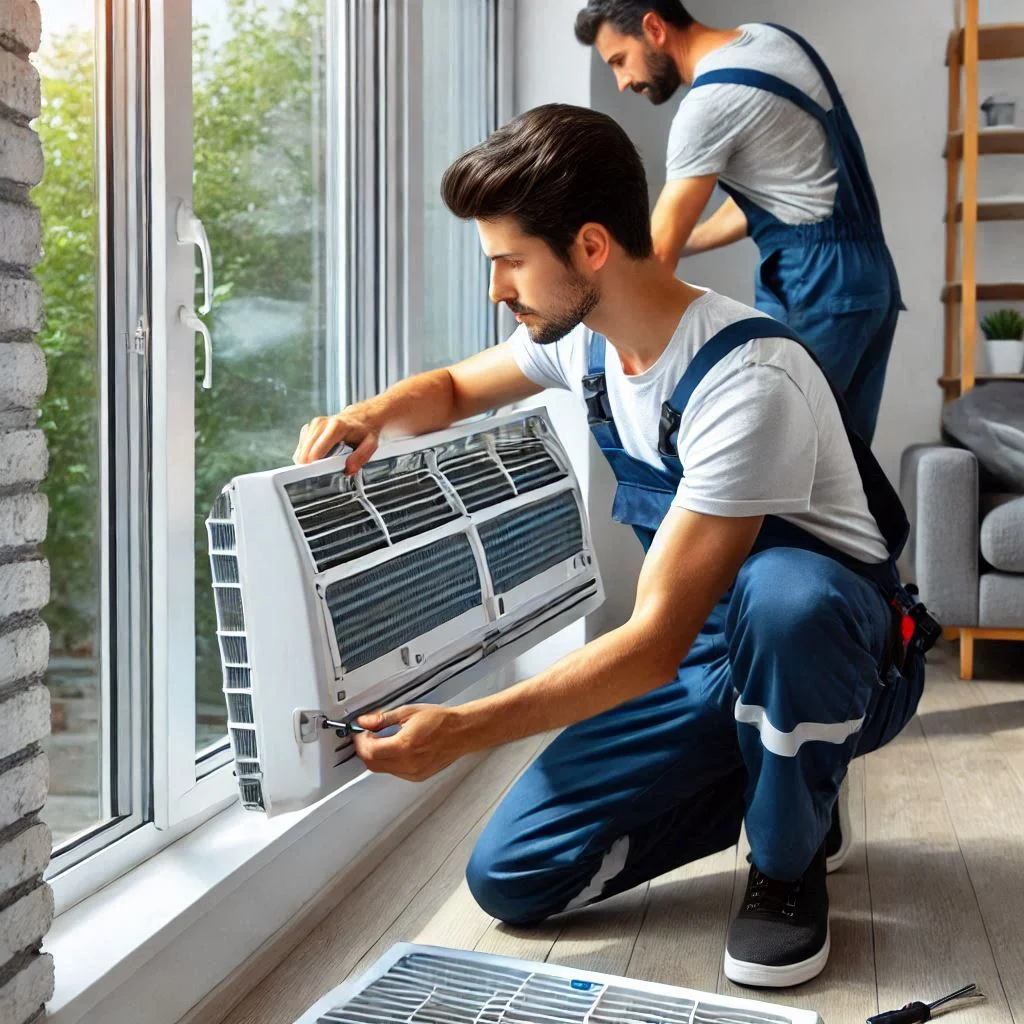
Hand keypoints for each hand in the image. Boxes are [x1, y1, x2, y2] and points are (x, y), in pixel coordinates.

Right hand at [293, 410, 378, 472]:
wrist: (360, 418)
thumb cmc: (364, 431)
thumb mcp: (370, 444)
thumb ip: (360, 457)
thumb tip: (348, 469)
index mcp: (336, 427)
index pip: (316, 451)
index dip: (314, 466)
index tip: (315, 475)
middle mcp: (321, 423)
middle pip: (305, 452)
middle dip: (310, 466)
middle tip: (320, 474)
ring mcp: (313, 424)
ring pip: (301, 450)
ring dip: (308, 461)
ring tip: (322, 464)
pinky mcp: (309, 427)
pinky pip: (301, 447)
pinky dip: (306, 455)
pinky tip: (318, 456)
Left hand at [352, 705, 467, 781]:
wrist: (461, 732)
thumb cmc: (441, 721)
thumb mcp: (408, 712)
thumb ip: (383, 719)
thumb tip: (365, 721)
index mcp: (404, 746)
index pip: (369, 751)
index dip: (360, 741)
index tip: (360, 733)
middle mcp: (408, 763)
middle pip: (372, 764)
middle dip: (365, 750)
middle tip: (367, 736)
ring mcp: (413, 772)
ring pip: (382, 769)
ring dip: (376, 756)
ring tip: (383, 740)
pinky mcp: (417, 776)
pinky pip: (394, 772)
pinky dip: (389, 761)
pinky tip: (395, 748)